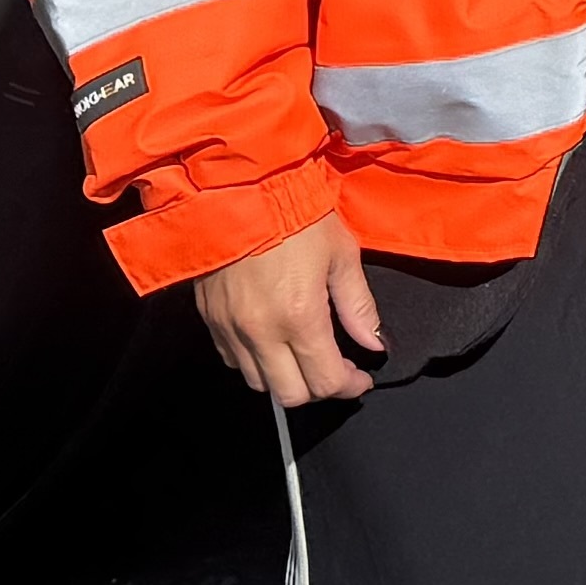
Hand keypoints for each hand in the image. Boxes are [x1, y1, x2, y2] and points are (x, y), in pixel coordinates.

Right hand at [197, 211, 380, 404]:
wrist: (237, 189)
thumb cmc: (295, 213)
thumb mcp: (340, 253)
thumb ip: (358, 304)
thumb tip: (374, 342)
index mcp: (299, 316)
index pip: (325, 381)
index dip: (348, 386)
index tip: (360, 377)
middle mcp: (261, 332)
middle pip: (290, 396)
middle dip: (318, 388)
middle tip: (335, 368)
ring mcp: (230, 329)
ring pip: (258, 383)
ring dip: (285, 378)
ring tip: (304, 353)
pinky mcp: (210, 321)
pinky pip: (233, 361)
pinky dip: (255, 362)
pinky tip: (272, 340)